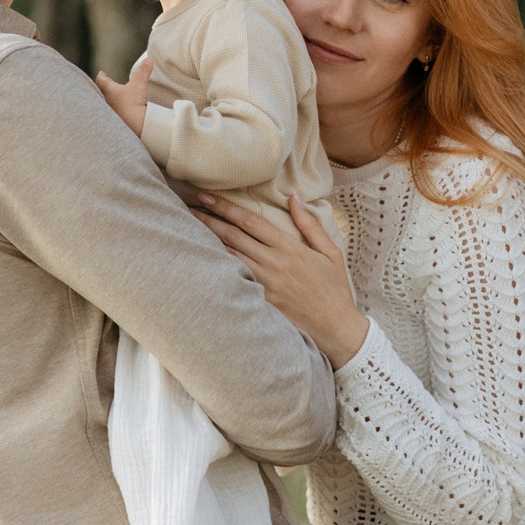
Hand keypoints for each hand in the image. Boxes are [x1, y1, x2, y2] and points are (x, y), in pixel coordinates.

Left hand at [93, 56, 151, 137]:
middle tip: (103, 86)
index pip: (101, 81)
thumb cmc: (133, 102)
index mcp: (109, 90)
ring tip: (111, 100)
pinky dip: (114, 113)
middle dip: (102, 90)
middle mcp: (106, 102)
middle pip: (100, 93)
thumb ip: (143, 71)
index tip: (101, 73)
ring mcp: (109, 113)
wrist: (133, 124)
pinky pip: (111, 116)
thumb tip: (149, 59)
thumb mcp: (139, 84)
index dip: (102, 76)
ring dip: (108, 102)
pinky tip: (118, 114)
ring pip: (105, 105)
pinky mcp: (114, 123)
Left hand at [194, 192, 369, 370]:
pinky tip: (203, 260)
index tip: (207, 196)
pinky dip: (217, 268)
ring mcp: (264, 284)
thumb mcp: (330, 252)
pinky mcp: (260, 302)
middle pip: (233, 237)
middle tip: (188, 207)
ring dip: (208, 241)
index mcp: (289, 248)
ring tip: (188, 229)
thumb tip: (294, 196)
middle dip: (208, 220)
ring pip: (229, 258)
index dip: (226, 208)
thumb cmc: (334, 289)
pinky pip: (234, 281)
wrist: (337, 329)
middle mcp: (273, 264)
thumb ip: (309, 224)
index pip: (250, 222)